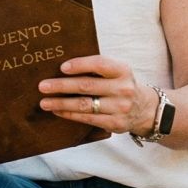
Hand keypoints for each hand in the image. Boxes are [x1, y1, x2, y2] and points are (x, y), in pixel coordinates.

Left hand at [37, 55, 156, 136]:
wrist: (144, 108)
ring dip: (61, 103)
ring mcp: (119, 107)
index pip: (99, 64)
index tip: (61, 67)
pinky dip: (70, 115)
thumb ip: (97, 68)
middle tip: (43, 86)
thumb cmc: (121, 85)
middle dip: (61, 86)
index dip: (80, 65)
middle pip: (87, 86)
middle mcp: (123, 88)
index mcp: (122, 70)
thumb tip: (62, 68)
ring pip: (84, 105)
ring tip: (44, 102)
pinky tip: (58, 111)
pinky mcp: (115, 123)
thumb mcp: (117, 72)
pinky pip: (87, 118)